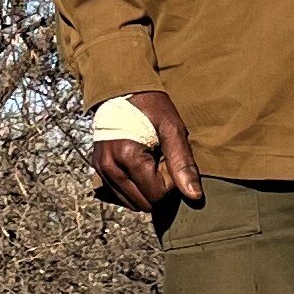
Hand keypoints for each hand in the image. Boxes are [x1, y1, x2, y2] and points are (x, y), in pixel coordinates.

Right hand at [94, 90, 201, 219]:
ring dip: (146, 188)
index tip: (168, 155)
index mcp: (126, 156)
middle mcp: (109, 167)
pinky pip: (121, 195)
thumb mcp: (172, 128)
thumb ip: (183, 163)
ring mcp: (101, 170)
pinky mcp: (98, 170)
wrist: (122, 89)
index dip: (170, 179)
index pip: (157, 193)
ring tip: (149, 161)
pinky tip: (139, 166)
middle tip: (160, 159)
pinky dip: (135, 187)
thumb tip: (194, 196)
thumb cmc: (150, 106)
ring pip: (132, 203)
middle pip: (144, 202)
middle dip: (158, 186)